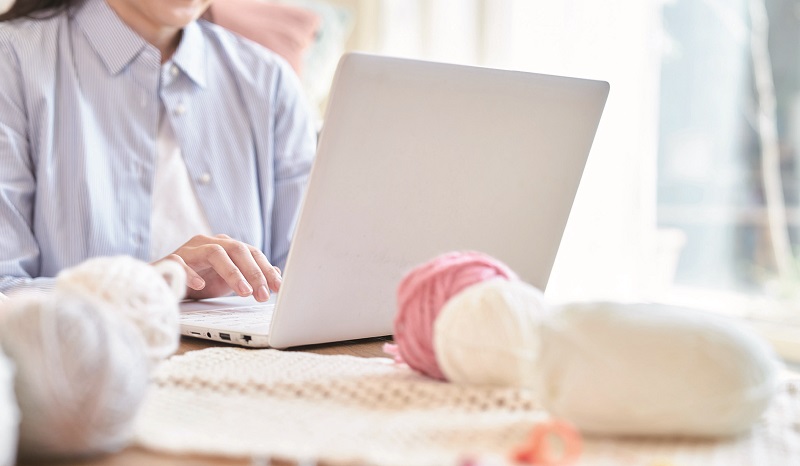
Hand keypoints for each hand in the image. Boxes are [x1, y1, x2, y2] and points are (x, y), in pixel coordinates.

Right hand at [153, 234, 280, 301]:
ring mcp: (188, 251)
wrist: (160, 284)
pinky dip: (191, 273)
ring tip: (244, 292)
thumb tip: (277, 273)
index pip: (251, 252)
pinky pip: (180, 263)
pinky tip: (201, 286)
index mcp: (224, 246)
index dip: (266, 269)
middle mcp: (207, 243)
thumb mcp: (227, 281)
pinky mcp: (169, 261)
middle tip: (262, 294)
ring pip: (214, 252)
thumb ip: (249, 276)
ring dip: (232, 272)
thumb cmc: (197, 282)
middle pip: (236, 249)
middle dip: (253, 272)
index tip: (278, 288)